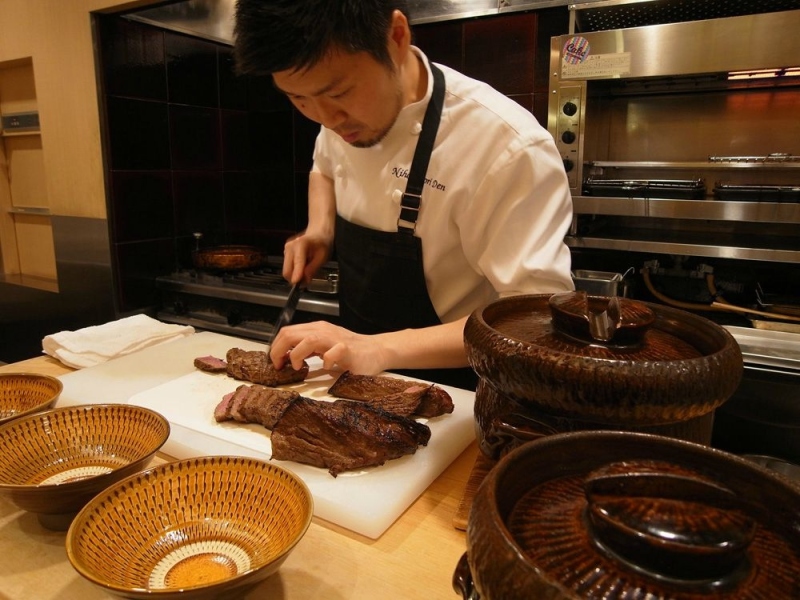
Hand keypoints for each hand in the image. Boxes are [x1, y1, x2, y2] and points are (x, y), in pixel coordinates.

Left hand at [269, 321, 389, 374]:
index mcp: (316, 329)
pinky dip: (325, 362)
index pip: (287, 332)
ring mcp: (335, 339)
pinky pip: (331, 354)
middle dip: (279, 351)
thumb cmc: (350, 352)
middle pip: (291, 334)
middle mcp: (323, 330)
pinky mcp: (347, 349)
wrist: (376, 351)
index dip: (276, 347)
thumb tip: (286, 358)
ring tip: (298, 367)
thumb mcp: (323, 348)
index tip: (276, 362)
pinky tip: (326, 367)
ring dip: (297, 355)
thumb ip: (307, 350)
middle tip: (280, 366)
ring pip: (307, 339)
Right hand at [282, 231, 332, 284]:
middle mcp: (290, 246)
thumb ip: (313, 268)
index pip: (297, 262)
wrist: (317, 233)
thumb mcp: (323, 256)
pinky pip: (288, 267)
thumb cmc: (322, 243)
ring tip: (307, 271)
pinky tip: (303, 266)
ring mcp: (286, 250)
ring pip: (286, 270)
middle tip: (306, 281)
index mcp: (301, 244)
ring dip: (295, 275)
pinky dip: (295, 271)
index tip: (296, 283)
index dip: (297, 274)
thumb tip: (305, 280)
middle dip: (295, 278)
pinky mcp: (285, 253)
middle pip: (287, 269)